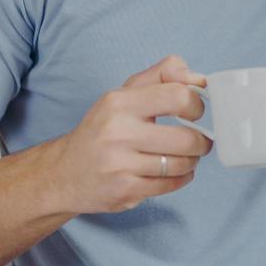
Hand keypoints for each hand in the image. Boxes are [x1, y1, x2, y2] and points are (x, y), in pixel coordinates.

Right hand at [50, 55, 210, 214]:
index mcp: (119, 102)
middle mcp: (117, 132)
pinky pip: (171, 185)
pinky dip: (181, 178)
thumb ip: (163, 75)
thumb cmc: (103, 129)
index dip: (196, 105)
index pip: (178, 97)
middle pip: (186, 138)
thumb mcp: (125, 93)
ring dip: (192, 161)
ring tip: (185, 156)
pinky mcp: (124, 191)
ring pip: (181, 164)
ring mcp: (119, 164)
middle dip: (201, 142)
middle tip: (199, 141)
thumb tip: (199, 78)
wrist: (64, 173)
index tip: (195, 113)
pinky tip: (174, 172)